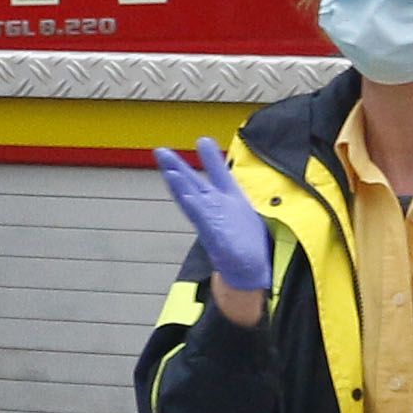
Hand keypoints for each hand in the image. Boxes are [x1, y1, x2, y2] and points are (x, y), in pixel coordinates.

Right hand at [153, 144, 271, 317]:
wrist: (251, 271)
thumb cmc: (241, 235)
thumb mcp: (234, 196)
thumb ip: (218, 171)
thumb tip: (203, 141)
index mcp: (217, 201)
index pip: (204, 176)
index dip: (198, 160)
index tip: (181, 143)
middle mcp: (212, 213)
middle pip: (192, 189)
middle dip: (177, 171)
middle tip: (161, 153)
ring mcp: (215, 230)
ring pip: (196, 207)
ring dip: (183, 192)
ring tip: (171, 175)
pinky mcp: (222, 246)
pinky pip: (209, 229)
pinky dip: (200, 216)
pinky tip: (191, 202)